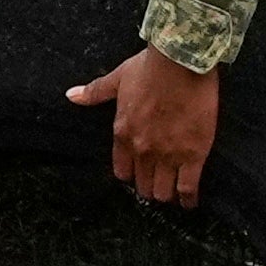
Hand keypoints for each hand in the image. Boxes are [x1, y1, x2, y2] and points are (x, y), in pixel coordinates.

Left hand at [70, 45, 221, 206]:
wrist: (180, 61)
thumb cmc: (150, 67)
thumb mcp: (118, 78)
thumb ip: (95, 92)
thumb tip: (71, 95)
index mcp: (122, 134)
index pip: (122, 171)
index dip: (132, 175)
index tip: (139, 174)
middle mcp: (142, 149)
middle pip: (143, 186)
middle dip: (149, 187)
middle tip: (159, 184)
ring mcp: (167, 155)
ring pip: (163, 192)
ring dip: (167, 194)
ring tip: (174, 193)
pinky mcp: (193, 154)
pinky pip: (187, 188)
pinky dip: (188, 199)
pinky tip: (190, 203)